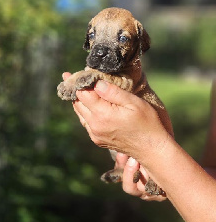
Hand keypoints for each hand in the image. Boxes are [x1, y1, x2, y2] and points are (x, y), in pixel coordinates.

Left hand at [62, 72, 167, 199]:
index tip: (73, 73)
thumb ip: (113, 92)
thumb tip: (97, 83)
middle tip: (70, 77)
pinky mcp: (97, 140)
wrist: (151, 149)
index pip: (82, 94)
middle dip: (75, 90)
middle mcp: (95, 125)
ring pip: (80, 113)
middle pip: (78, 103)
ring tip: (77, 88)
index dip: (78, 82)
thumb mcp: (134, 103)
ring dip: (79, 100)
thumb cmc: (147, 123)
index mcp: (103, 114)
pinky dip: (85, 111)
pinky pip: (86, 122)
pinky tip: (88, 104)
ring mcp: (95, 134)